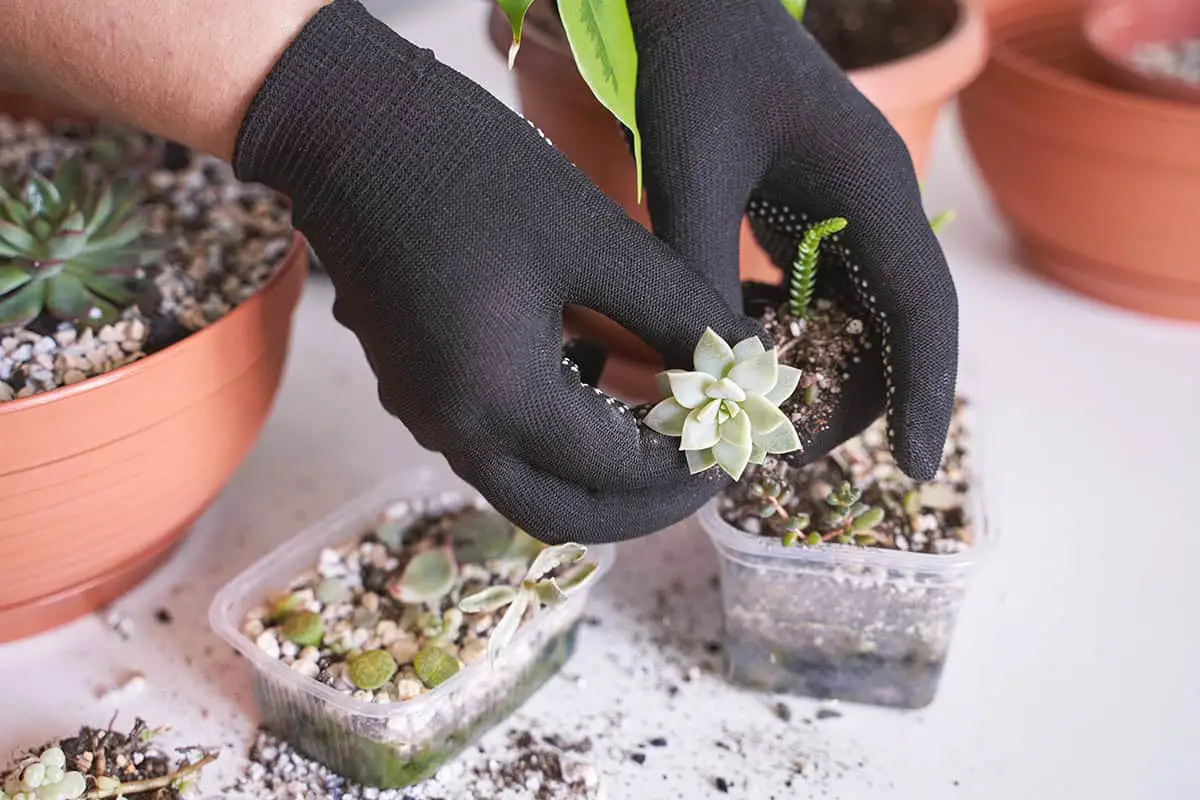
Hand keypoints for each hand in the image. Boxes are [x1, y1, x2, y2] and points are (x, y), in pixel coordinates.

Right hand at [232, 0, 763, 542]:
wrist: (350, 131)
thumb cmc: (476, 172)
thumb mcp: (595, 238)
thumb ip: (676, 313)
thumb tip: (745, 363)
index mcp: (501, 399)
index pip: (617, 473)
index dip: (687, 465)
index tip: (736, 440)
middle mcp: (455, 429)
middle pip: (564, 518)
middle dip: (644, 507)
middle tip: (703, 469)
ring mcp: (424, 414)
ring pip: (526, 490)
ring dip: (598, 483)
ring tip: (662, 436)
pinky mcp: (413, 390)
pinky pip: (493, 450)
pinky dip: (555, 450)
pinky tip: (598, 398)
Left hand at [626, 0, 958, 480]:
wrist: (689, 1)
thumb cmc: (691, 66)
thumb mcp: (688, 172)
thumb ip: (701, 271)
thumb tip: (717, 375)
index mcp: (870, 187)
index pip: (921, 310)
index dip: (923, 394)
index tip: (917, 467)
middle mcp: (874, 201)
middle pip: (894, 326)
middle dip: (855, 397)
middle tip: (786, 449)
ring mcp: (847, 205)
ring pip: (858, 314)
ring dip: (821, 370)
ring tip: (759, 416)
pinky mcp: (811, 208)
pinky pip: (821, 290)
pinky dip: (790, 332)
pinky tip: (738, 350)